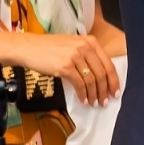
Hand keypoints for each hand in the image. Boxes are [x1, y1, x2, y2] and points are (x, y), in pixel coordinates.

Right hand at [4, 31, 119, 104]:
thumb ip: (87, 56)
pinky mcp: (65, 67)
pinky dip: (83, 94)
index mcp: (91, 41)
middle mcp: (85, 47)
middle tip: (105, 101)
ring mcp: (75, 57)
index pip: (109, 64)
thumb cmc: (49, 48)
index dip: (114, 80)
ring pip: (92, 80)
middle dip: (105, 90)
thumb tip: (100, 76)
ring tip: (94, 103)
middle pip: (102, 73)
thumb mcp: (73, 45)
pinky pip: (79, 84)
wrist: (27, 47)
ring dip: (94, 95)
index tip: (115, 92)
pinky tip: (83, 100)